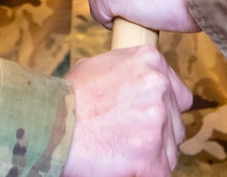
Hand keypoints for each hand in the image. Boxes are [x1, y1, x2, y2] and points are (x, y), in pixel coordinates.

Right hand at [63, 45, 191, 176]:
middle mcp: (159, 86)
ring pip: (169, 150)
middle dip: (157, 135)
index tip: (146, 121)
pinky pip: (161, 172)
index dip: (163, 111)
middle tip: (127, 140)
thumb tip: (139, 88)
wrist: (48, 124)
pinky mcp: (152, 156)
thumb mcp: (100, 67)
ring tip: (120, 152)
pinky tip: (123, 167)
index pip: (178, 94)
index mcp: (150, 61)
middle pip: (175, 124)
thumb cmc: (66, 99)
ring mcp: (158, 121)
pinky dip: (143, 174)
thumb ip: (130, 75)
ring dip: (150, 156)